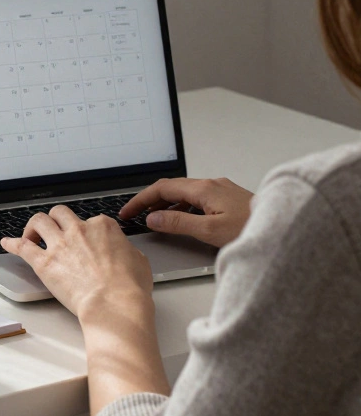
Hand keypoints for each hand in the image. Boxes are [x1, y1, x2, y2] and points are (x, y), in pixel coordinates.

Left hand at [0, 205, 153, 321]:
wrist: (114, 304)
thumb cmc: (129, 287)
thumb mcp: (139, 261)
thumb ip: (125, 250)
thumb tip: (123, 252)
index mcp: (103, 227)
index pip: (90, 220)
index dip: (86, 230)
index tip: (83, 240)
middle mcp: (79, 230)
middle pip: (60, 213)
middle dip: (56, 220)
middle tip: (53, 230)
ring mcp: (59, 244)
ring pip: (38, 221)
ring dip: (33, 227)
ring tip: (31, 235)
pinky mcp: (44, 262)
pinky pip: (22, 247)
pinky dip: (12, 243)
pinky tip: (6, 243)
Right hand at [119, 177, 252, 247]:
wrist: (287, 228)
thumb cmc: (255, 229)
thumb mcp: (210, 230)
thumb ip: (178, 222)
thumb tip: (153, 218)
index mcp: (204, 189)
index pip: (161, 188)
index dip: (140, 200)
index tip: (127, 211)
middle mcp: (212, 184)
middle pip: (171, 187)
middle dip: (149, 200)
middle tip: (134, 214)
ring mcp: (221, 190)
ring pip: (184, 192)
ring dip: (165, 203)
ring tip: (153, 218)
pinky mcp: (228, 199)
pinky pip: (196, 198)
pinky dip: (180, 206)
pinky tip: (180, 218)